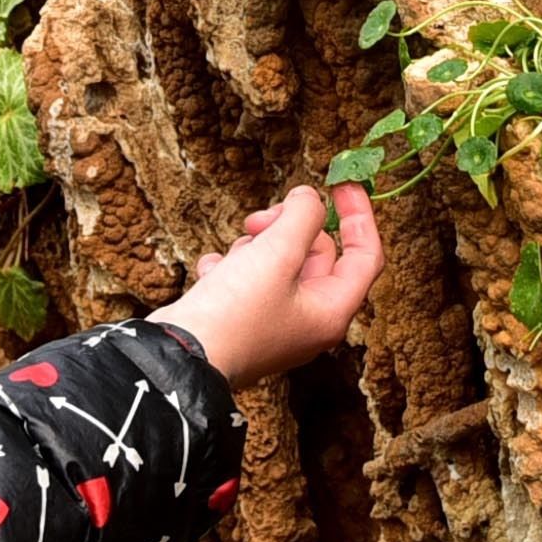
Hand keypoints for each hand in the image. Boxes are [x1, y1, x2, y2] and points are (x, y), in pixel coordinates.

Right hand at [151, 183, 381, 382]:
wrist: (176, 357)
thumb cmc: (234, 313)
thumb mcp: (277, 253)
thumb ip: (303, 216)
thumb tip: (309, 199)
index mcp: (330, 312)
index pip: (365, 256)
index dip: (358, 216)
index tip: (343, 184)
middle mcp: (307, 321)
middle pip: (316, 254)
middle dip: (289, 226)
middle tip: (260, 218)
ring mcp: (273, 323)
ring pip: (278, 262)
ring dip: (256, 246)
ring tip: (235, 254)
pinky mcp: (242, 321)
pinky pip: (245, 280)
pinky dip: (230, 268)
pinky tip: (212, 273)